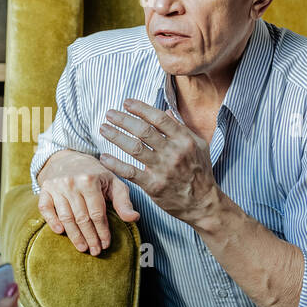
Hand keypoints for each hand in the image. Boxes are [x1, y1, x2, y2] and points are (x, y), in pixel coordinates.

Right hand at [35, 149, 140, 254]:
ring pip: (65, 217)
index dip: (102, 231)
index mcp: (90, 180)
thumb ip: (124, 201)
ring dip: (74, 235)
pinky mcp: (44, 189)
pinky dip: (51, 221)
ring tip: (82, 248)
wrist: (68, 158)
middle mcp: (71, 182)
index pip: (97, 213)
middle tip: (95, 251)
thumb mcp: (113, 182)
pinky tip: (60, 232)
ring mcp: (56, 186)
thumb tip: (134, 218)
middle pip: (81, 218)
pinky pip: (45, 208)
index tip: (106, 244)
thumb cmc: (94, 173)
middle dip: (90, 237)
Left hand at [98, 98, 220, 225]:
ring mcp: (163, 170)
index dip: (141, 109)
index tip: (127, 103)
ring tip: (103, 128)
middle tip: (109, 113)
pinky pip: (130, 172)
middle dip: (123, 120)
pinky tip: (104, 157)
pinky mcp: (153, 186)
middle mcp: (174, 153)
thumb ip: (181, 127)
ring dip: (116, 136)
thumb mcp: (199, 145)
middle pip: (144, 131)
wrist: (203, 203)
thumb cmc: (200, 171)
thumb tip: (166, 111)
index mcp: (184, 140)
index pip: (159, 119)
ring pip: (134, 148)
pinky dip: (116, 164)